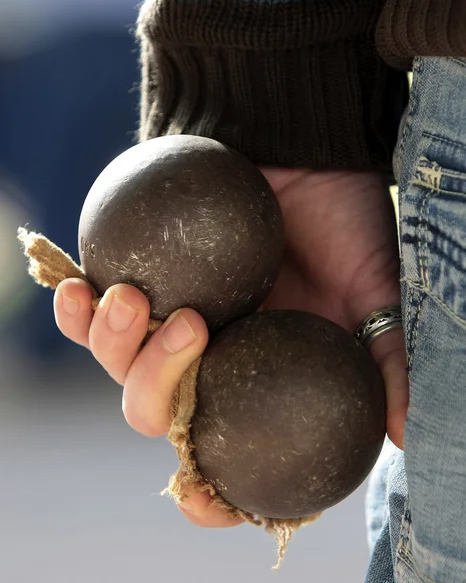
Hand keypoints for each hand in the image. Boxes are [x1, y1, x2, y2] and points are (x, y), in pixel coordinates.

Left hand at [54, 167, 407, 529]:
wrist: (305, 148)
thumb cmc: (343, 219)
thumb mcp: (376, 289)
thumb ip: (385, 358)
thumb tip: (405, 435)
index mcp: (256, 379)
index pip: (226, 452)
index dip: (210, 491)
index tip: (199, 497)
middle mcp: (208, 359)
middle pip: (158, 409)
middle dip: (156, 387)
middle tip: (191, 327)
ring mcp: (169, 318)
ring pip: (116, 361)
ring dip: (109, 342)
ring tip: (130, 298)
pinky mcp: (141, 273)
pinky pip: (92, 302)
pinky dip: (76, 303)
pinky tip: (78, 286)